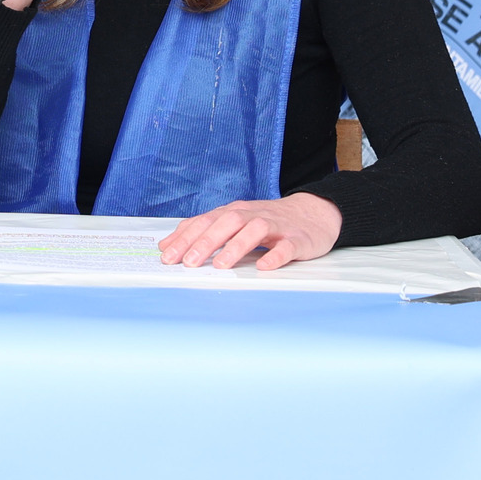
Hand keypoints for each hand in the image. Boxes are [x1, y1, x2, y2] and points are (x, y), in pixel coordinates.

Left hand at [159, 192, 341, 270]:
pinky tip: (264, 267)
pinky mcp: (297, 239)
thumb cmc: (266, 221)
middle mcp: (252, 215)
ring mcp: (276, 225)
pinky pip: (286, 247)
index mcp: (233, 212)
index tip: (167, 256)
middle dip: (204, 242)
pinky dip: (275, 256)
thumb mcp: (233, 222)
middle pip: (225, 222)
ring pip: (253, 230)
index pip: (205, 222)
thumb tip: (167, 245)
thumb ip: (202, 232)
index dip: (185, 238)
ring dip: (235, 247)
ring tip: (220, 266)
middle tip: (188, 263)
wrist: (313, 214)